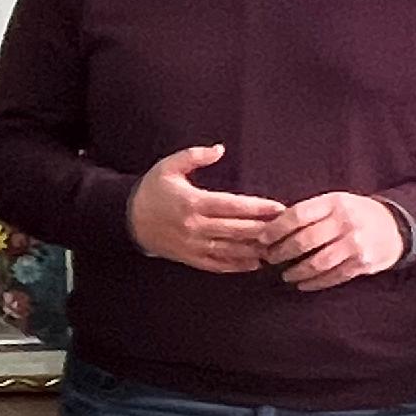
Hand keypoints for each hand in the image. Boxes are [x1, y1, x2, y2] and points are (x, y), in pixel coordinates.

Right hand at [129, 144, 287, 273]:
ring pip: (230, 250)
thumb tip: (219, 149)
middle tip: (287, 229)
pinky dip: (237, 265)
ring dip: (255, 250)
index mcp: (193, 202)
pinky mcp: (189, 258)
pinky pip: (217, 264)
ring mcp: (192, 245)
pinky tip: (254, 263)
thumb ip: (194, 156)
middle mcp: (195, 226)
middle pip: (237, 230)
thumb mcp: (169, 166)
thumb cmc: (152, 189)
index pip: (232, 206)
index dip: (258, 208)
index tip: (279, 208)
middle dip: (264, 230)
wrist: (128, 218)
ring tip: (277, 247)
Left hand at [265, 190, 409, 292]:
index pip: (298, 215)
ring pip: (318, 262)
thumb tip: (271, 225)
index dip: (276, 229)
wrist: (394, 226)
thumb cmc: (354, 213)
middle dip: (281, 252)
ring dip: (296, 271)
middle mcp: (345, 222)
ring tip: (285, 275)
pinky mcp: (362, 263)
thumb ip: (309, 213)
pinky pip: (333, 276)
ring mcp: (355, 244)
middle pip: (305, 240)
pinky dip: (315, 283)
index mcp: (334, 203)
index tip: (262, 239)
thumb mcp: (335, 202)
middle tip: (268, 259)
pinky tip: (302, 284)